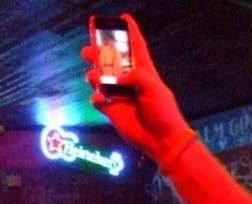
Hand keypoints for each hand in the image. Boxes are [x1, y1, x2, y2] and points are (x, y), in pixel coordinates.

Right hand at [81, 14, 190, 159]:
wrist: (159, 138)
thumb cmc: (163, 111)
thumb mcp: (154, 88)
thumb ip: (136, 78)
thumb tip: (117, 79)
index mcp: (144, 72)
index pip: (136, 47)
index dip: (130, 32)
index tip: (123, 18)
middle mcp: (130, 82)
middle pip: (111, 62)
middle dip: (99, 54)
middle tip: (88, 48)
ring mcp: (120, 96)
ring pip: (101, 80)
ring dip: (94, 76)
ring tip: (91, 75)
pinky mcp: (112, 111)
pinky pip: (99, 101)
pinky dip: (96, 99)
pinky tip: (99, 99)